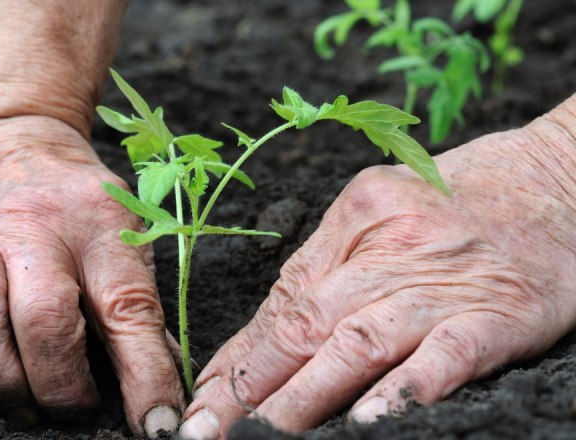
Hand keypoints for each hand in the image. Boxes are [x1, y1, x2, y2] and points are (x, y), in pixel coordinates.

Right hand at [0, 116, 183, 437]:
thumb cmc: (73, 199)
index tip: (158, 426)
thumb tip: (160, 384)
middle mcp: (34, 228)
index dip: (146, 374)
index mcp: (99, 226)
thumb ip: (134, 303)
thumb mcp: (120, 231)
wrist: (6, 131)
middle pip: (45, 318)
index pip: (129, 308)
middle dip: (60, 385)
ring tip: (20, 406)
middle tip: (72, 411)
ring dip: (0, 379)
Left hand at [179, 106, 575, 438]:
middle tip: (208, 430)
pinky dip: (402, 389)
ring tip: (264, 436)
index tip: (204, 398)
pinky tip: (367, 422)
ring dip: (304, 397)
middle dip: (250, 385)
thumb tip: (267, 338)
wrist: (560, 178)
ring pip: (357, 342)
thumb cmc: (463, 200)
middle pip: (305, 323)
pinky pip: (443, 356)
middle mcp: (388, 247)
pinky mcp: (496, 313)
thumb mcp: (383, 212)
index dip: (239, 356)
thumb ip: (331, 269)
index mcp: (354, 219)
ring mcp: (441, 282)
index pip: (282, 300)